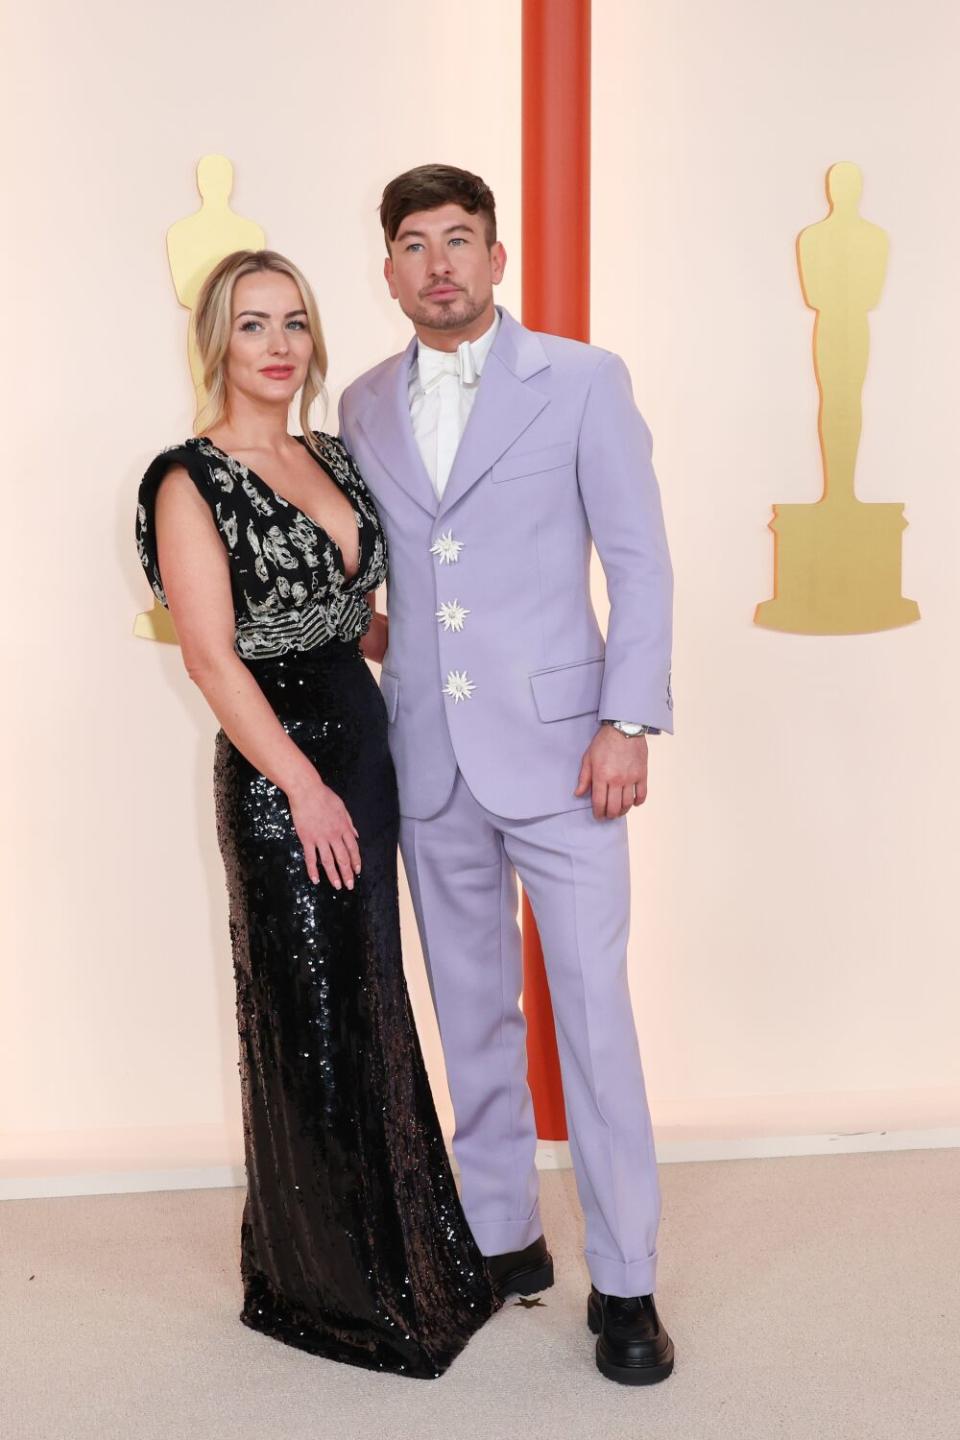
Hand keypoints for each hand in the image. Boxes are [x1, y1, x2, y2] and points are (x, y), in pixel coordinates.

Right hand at [287, 773, 360, 888]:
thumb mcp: (342, 808)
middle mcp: (334, 835)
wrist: (307, 791)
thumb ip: (349, 823)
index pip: (353, 848)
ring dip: (333, 875)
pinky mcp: (307, 839)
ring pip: (328, 861)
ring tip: (337, 886)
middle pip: (343, 858)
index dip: (356, 861)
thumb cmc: (324, 796)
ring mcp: (320, 838)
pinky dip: (313, 870)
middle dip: (347, 873)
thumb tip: (356, 835)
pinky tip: (316, 879)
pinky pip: (311, 858)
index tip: (357, 871)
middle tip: (349, 885)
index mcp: (344, 827)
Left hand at [574, 726, 648, 819]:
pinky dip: (638, 802)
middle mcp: (616, 780)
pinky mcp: (642, 774)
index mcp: (601, 776)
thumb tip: (578, 794)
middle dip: (610, 815)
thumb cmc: (604, 741)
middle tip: (608, 815)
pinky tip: (633, 803)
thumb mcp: (588, 757)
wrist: (624, 727)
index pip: (599, 802)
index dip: (598, 812)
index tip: (598, 816)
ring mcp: (631, 778)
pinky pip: (642, 794)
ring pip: (627, 803)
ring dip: (623, 811)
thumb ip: (584, 777)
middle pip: (614, 807)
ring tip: (619, 811)